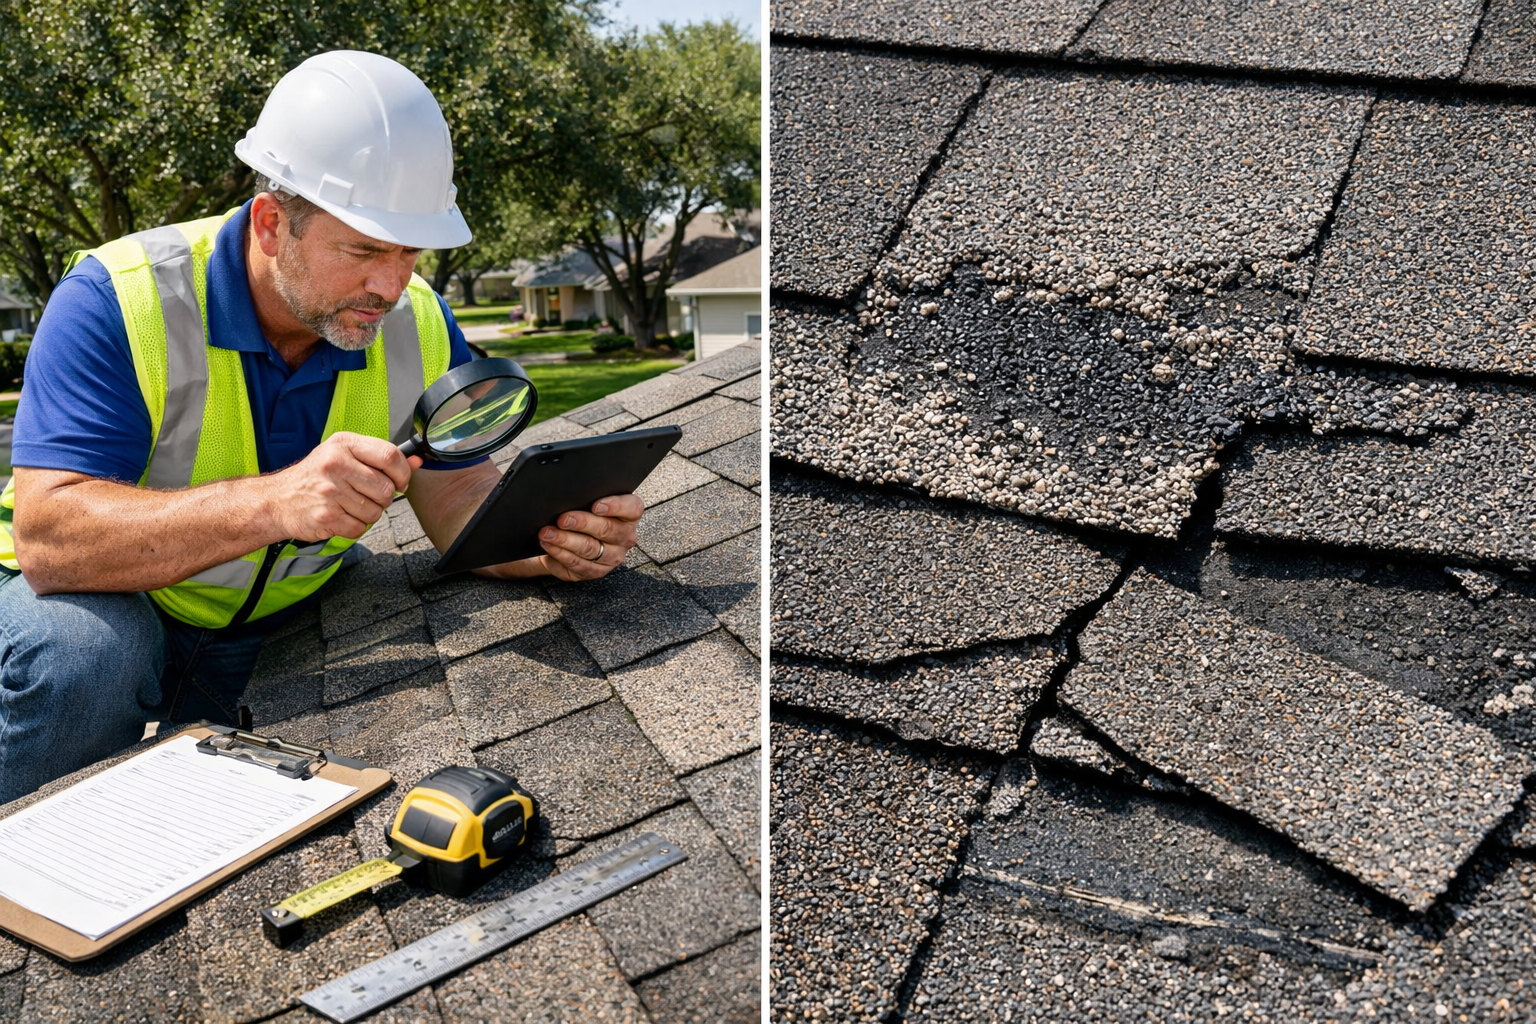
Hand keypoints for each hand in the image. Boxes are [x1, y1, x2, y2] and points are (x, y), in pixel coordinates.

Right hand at [268, 431, 419, 541]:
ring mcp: (329, 491)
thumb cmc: (316, 476)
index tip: (400, 481)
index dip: (403, 473)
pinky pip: (360, 528)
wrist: (278, 500)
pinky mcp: (326, 515)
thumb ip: (381, 458)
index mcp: (343, 444)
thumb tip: (418, 461)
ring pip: (376, 511)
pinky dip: (355, 526)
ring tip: (351, 505)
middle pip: (385, 488)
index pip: (390, 456)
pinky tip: (341, 516)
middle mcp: (335, 464)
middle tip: (368, 495)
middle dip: (383, 498)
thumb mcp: (345, 455)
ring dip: (369, 513)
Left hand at [534, 494, 643, 581]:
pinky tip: (549, 546)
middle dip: (582, 523)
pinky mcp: (597, 571)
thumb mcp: (590, 501)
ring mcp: (613, 557)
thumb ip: (588, 497)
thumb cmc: (584, 512)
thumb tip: (570, 494)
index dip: (615, 506)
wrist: (574, 536)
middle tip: (562, 519)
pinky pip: (579, 565)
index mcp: (630, 515)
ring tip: (548, 533)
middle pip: (607, 530)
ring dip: (565, 541)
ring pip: (590, 549)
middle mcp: (625, 537)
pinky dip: (560, 554)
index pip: (632, 509)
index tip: (596, 506)